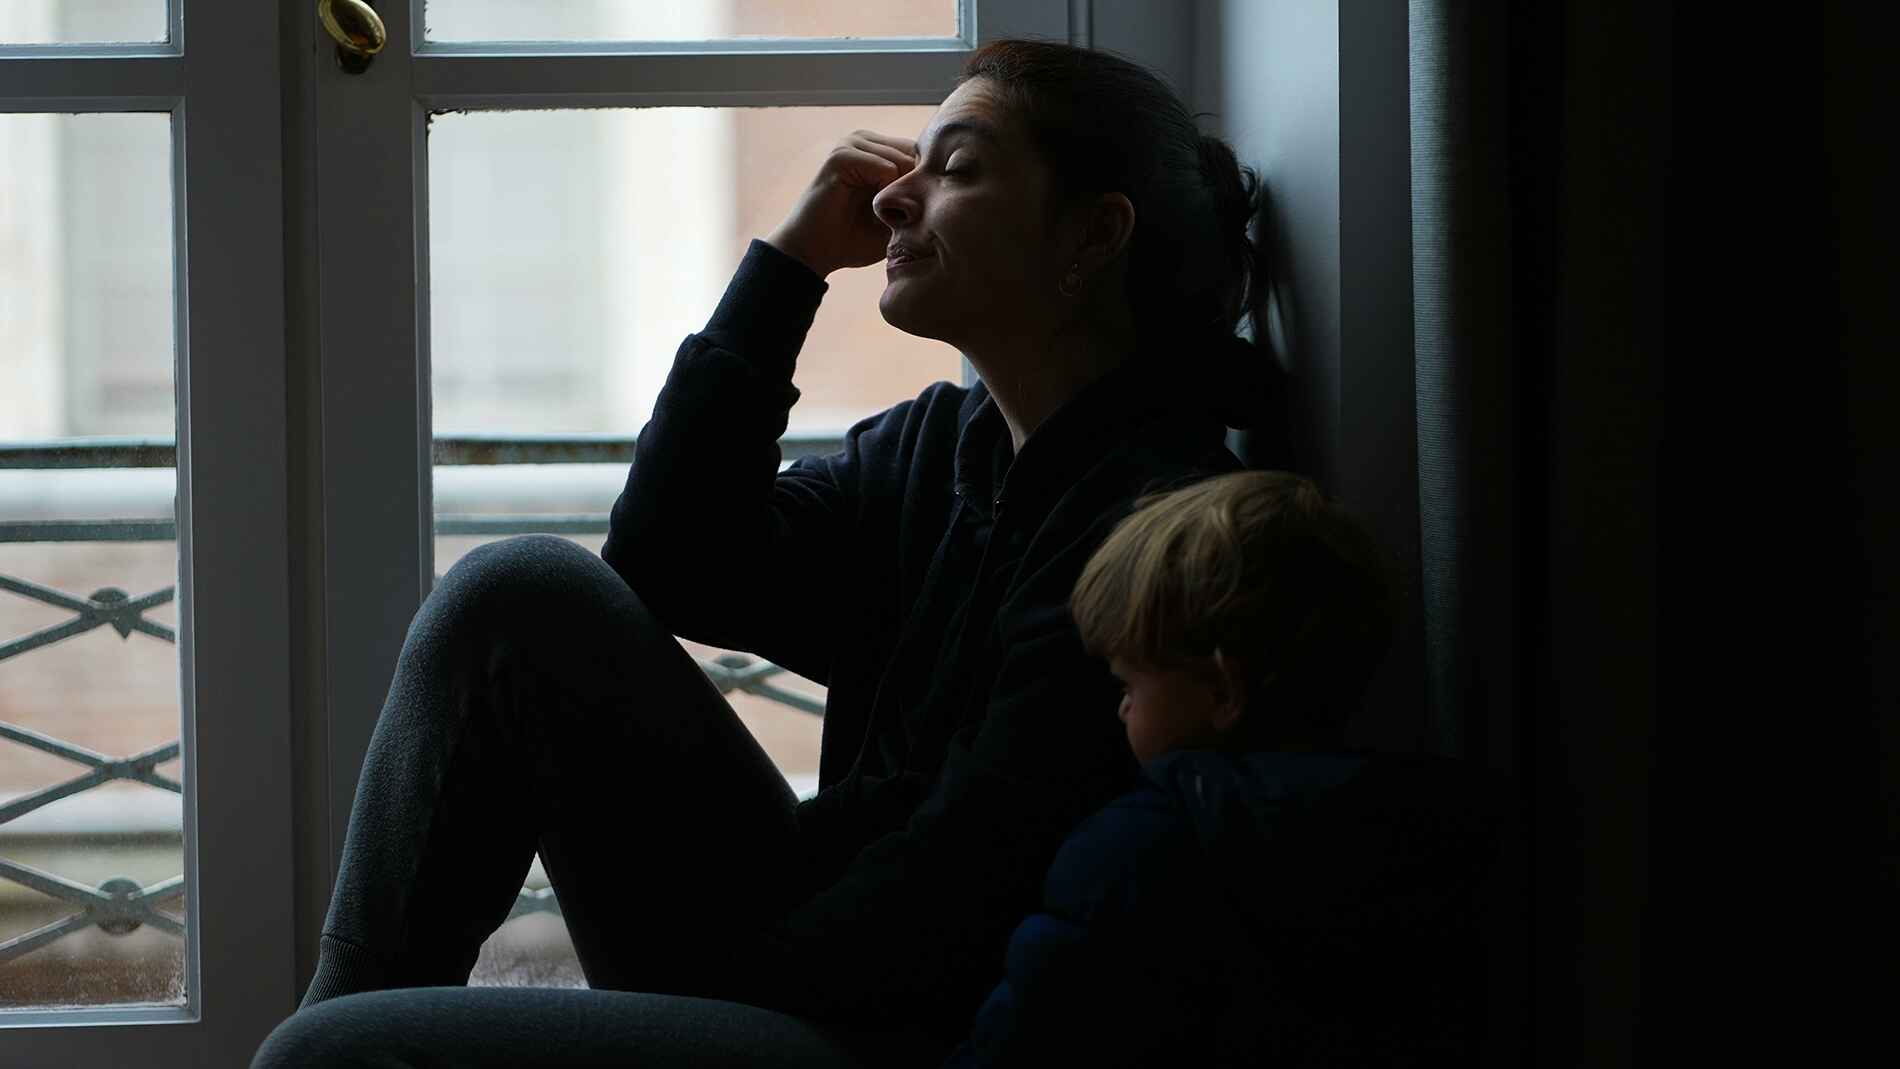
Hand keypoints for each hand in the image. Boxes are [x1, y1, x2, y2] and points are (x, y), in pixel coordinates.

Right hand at [766, 129, 918, 278]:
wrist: (814, 253)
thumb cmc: (853, 239)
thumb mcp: (895, 217)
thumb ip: (917, 199)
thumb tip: (955, 189)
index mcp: (878, 150)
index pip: (920, 152)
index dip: (926, 182)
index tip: (920, 210)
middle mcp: (866, 141)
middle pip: (916, 154)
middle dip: (914, 189)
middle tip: (899, 217)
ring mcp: (852, 144)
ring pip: (903, 161)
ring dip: (899, 195)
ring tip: (882, 217)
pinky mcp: (841, 155)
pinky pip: (885, 168)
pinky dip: (884, 194)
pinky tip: (872, 210)